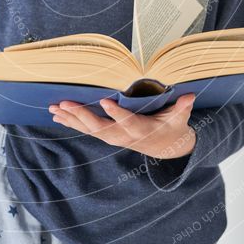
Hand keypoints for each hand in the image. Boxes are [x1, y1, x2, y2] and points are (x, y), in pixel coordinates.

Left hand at [48, 93, 196, 159]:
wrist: (165, 148)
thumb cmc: (172, 127)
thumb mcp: (180, 119)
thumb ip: (182, 108)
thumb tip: (190, 96)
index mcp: (142, 130)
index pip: (128, 122)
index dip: (116, 113)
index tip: (105, 101)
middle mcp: (124, 136)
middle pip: (100, 128)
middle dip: (81, 116)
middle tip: (64, 104)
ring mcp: (114, 138)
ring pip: (89, 130)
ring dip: (71, 119)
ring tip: (54, 108)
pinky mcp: (107, 136)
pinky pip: (87, 130)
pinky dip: (72, 123)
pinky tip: (57, 115)